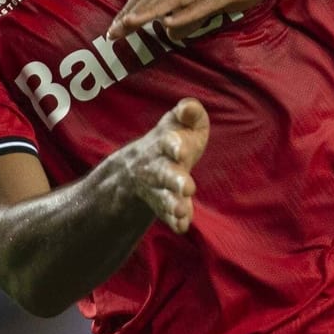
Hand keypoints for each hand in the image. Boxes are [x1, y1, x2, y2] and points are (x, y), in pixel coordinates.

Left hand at [107, 0, 309, 41]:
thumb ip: (196, 3)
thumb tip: (172, 27)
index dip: (132, 7)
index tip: (114, 26)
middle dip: (132, 13)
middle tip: (111, 33)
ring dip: (150, 12)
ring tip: (128, 26)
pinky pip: (206, 1)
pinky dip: (186, 13)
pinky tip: (170, 24)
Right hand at [112, 99, 209, 233]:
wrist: (143, 163)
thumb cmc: (174, 137)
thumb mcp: (180, 121)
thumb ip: (189, 112)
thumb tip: (188, 107)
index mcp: (166, 143)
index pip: (169, 143)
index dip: (175, 146)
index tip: (181, 150)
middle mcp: (159, 166)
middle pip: (165, 173)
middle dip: (175, 180)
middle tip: (188, 188)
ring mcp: (159, 187)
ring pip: (163, 196)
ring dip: (172, 204)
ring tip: (181, 210)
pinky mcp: (163, 204)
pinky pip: (167, 214)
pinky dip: (174, 221)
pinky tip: (182, 227)